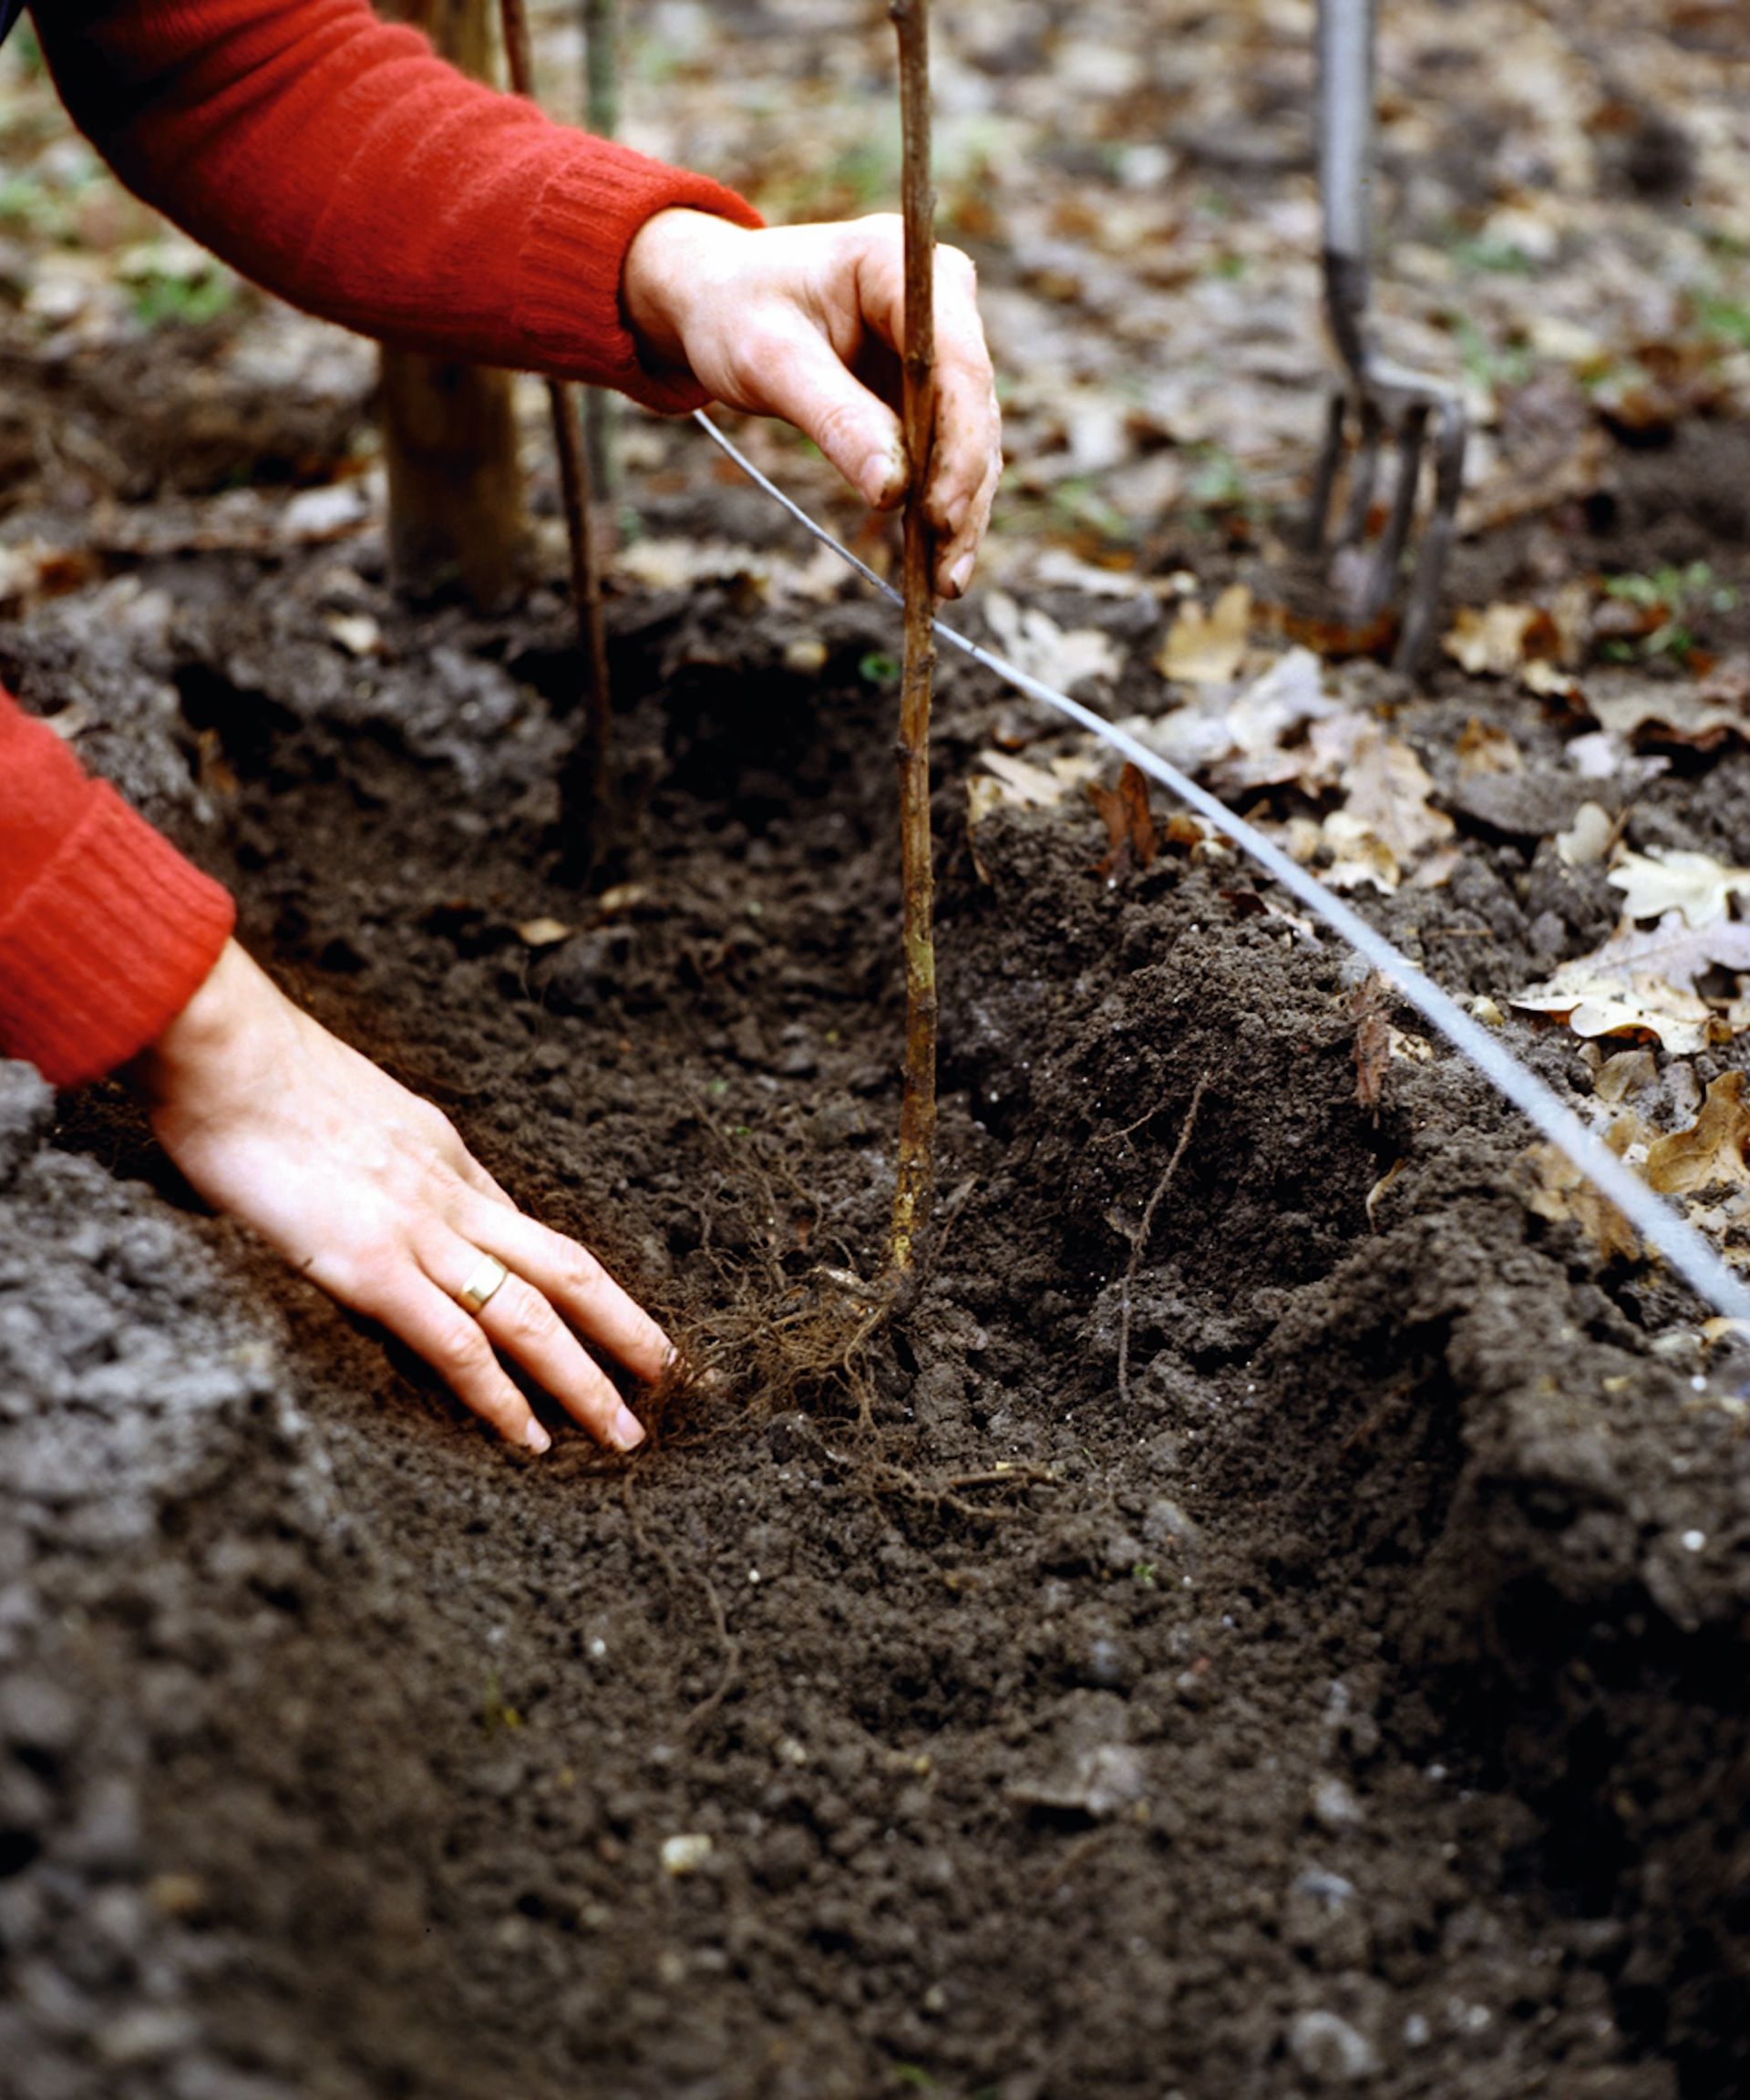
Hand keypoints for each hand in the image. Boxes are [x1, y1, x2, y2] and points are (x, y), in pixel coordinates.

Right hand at [126, 940, 667, 1455]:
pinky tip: (531, 1439)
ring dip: (586, 1380)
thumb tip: (401, 1182)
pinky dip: (503, 1397)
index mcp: (444, 1155)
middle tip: (670, 1377)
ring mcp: (420, 1234)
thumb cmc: (259, 1073)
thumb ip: (388, 1153)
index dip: (576, 1283)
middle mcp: (452, 1195)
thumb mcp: (350, 1106)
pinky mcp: (373, 1268)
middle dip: (625, 1328)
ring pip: (533, 1316)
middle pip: (567, 1270)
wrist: (225, 1049)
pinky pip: (459, 1344)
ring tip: (626, 1433)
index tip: (611, 1321)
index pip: (525, 1232)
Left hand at [624, 209, 1000, 598]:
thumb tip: (892, 492)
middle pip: (974, 410)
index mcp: (904, 266)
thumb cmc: (734, 312)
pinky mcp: (932, 391)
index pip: (958, 364)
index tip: (937, 514)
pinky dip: (942, 507)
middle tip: (946, 572)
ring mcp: (943, 348)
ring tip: (944, 582)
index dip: (959, 445)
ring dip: (961, 513)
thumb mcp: (769, 360)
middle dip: (963, 492)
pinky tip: (935, 563)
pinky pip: (949, 455)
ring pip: (972, 441)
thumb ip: (834, 419)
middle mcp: (941, 302)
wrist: (718, 300)